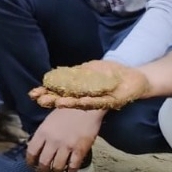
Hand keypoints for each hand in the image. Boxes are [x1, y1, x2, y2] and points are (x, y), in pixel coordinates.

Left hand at [25, 107, 103, 171]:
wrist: (85, 106)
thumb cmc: (66, 111)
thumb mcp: (48, 121)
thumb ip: (43, 135)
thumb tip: (37, 148)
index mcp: (42, 132)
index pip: (31, 152)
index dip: (31, 162)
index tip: (32, 165)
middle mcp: (53, 141)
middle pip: (44, 163)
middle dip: (43, 171)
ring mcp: (66, 146)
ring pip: (58, 167)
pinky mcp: (80, 150)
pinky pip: (73, 166)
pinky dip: (71, 171)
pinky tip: (70, 170)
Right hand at [30, 60, 148, 110]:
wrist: (137, 78)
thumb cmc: (113, 72)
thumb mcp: (92, 68)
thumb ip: (77, 72)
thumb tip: (59, 74)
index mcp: (80, 87)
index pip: (60, 90)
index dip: (47, 91)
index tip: (33, 93)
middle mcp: (86, 96)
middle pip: (66, 98)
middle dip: (52, 99)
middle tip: (39, 99)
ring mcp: (98, 99)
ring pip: (80, 103)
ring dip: (67, 103)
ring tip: (55, 102)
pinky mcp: (111, 102)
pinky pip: (98, 103)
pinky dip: (88, 102)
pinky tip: (79, 101)